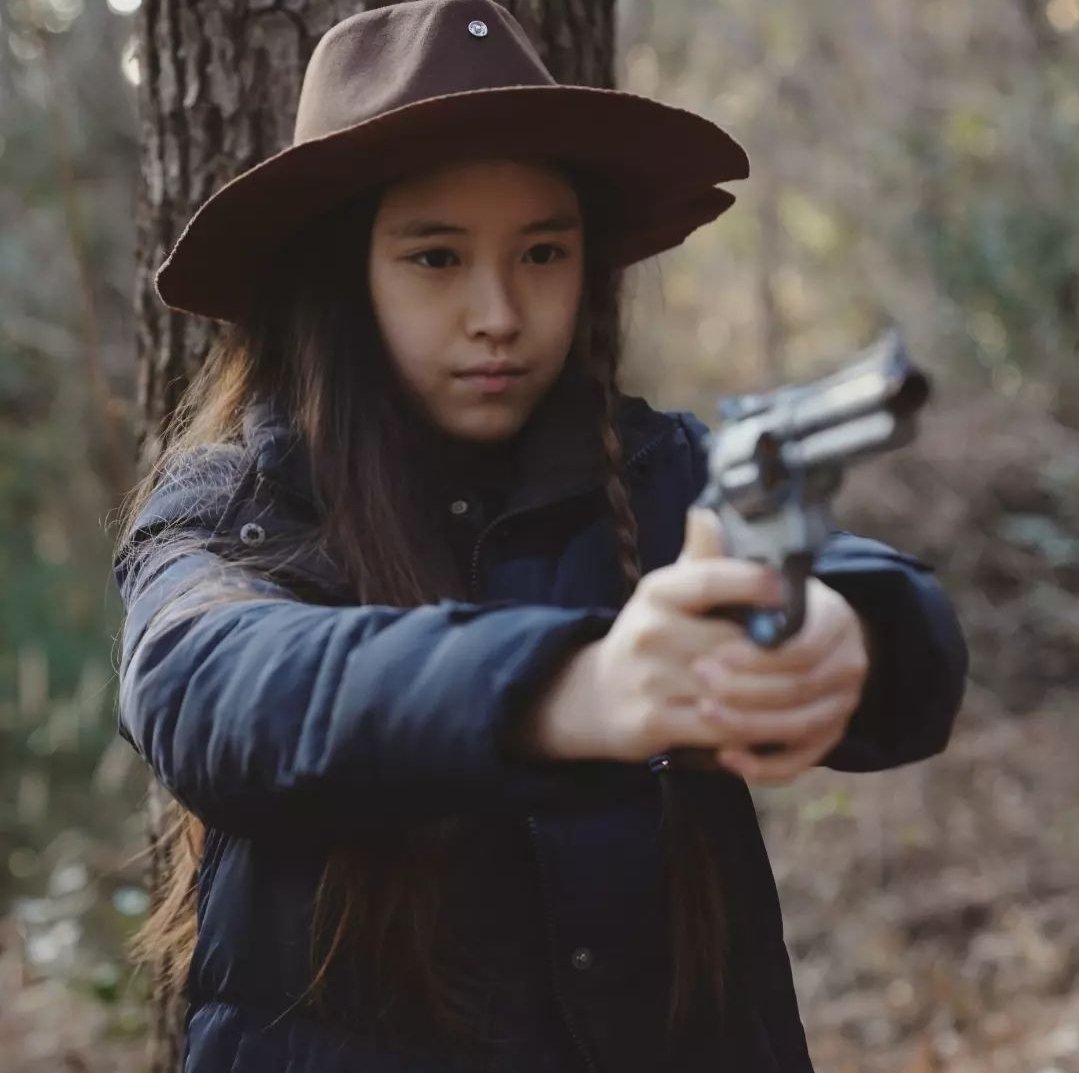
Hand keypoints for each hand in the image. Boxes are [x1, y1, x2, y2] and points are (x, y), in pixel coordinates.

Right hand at [584, 507, 787, 762]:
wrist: (596, 694)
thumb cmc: (651, 636)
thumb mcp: (669, 593)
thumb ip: (700, 560)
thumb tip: (710, 513)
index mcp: (657, 592)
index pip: (708, 580)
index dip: (752, 582)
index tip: (787, 586)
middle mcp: (649, 632)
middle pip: (732, 642)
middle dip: (779, 653)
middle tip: (819, 654)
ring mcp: (649, 679)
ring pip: (732, 690)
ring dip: (775, 697)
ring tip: (808, 692)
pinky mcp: (652, 721)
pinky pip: (718, 727)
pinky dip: (751, 730)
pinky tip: (774, 722)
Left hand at [691, 573, 871, 784]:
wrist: (779, 646)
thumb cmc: (745, 611)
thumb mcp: (731, 582)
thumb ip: (718, 559)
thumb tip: (702, 516)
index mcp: (830, 615)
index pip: (802, 642)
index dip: (756, 653)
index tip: (710, 651)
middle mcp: (848, 659)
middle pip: (801, 686)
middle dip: (746, 688)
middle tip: (699, 683)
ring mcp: (842, 702)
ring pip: (801, 726)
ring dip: (750, 726)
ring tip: (703, 717)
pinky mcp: (827, 737)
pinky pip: (803, 759)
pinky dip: (768, 765)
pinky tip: (729, 759)